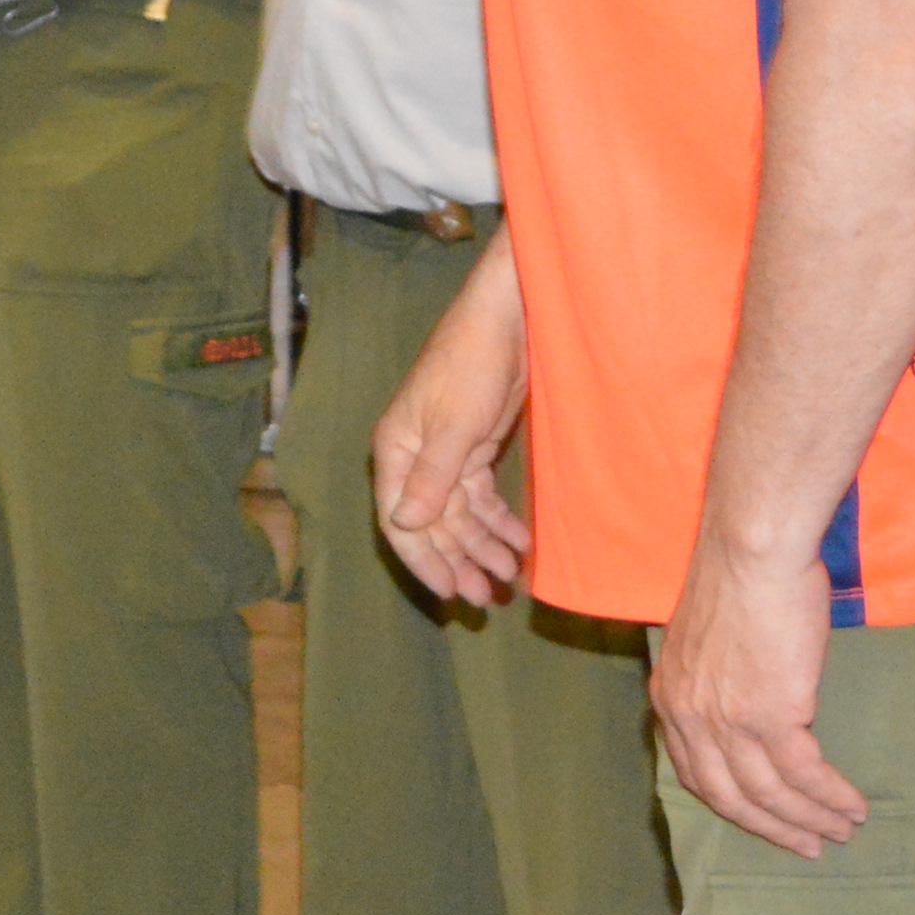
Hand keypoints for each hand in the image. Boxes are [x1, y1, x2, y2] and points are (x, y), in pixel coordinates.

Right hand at [371, 233, 532, 605]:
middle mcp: (414, 458)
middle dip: (457, 560)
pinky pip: (480, 497)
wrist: (508, 319)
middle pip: (431, 524)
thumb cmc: (472, 362)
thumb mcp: (454, 425)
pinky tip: (518, 541)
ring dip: (481, 545)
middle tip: (485, 596)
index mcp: (396, 451)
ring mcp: (445, 454)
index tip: (449, 592)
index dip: (423, 560)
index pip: (399, 520)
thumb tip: (404, 524)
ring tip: (508, 575)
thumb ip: (431, 477)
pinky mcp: (474, 448)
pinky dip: (498, 520)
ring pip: (458, 514)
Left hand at [652, 541, 873, 858]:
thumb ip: (719, 677)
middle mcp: (691, 717)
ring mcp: (728, 721)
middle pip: (729, 796)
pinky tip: (853, 806)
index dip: (731, 801)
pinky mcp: (770, 716)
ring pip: (769, 793)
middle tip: (806, 846)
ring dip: (810, 819)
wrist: (753, 548)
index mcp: (672, 696)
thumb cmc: (739, 574)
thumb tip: (750, 698)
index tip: (761, 817)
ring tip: (842, 831)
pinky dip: (831, 796)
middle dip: (771, 826)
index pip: (695, 771)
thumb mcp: (708, 635)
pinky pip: (805, 774)